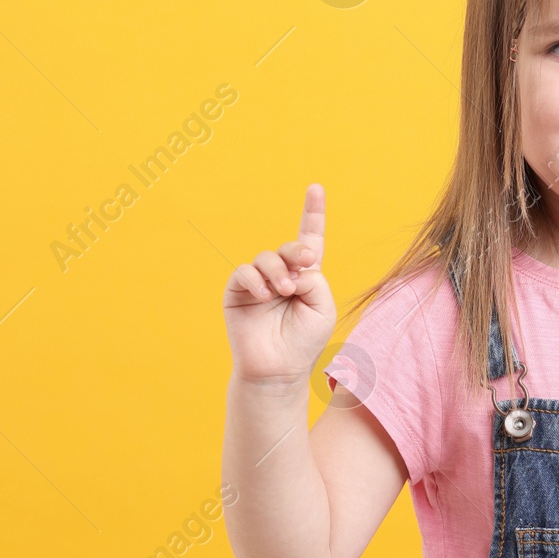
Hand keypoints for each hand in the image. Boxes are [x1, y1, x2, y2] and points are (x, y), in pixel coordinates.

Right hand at [223, 183, 336, 386]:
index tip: (315, 188)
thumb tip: (290, 267)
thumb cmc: (303, 341)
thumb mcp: (321, 306)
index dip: (312, 213)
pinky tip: (264, 294)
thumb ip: (313, 279)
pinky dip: (255, 280)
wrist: (278, 369)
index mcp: (305, 276)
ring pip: (266, 257)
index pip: (309, 239)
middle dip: (297, 251)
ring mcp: (258, 282)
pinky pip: (244, 273)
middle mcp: (281, 275)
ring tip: (283, 291)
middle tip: (304, 265)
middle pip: (289, 247)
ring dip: (278, 271)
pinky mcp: (237, 292)